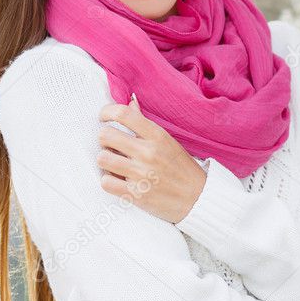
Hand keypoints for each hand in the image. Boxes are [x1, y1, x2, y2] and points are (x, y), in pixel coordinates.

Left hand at [96, 98, 206, 223]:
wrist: (197, 198)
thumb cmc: (182, 168)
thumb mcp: (167, 141)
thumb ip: (145, 123)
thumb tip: (130, 102)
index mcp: (157, 136)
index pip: (123, 114)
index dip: (107, 112)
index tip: (104, 118)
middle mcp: (148, 153)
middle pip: (105, 135)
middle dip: (104, 139)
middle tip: (111, 144)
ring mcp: (141, 175)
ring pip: (102, 158)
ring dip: (105, 161)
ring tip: (114, 163)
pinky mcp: (135, 195)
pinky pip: (106, 183)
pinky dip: (109, 181)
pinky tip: (118, 179)